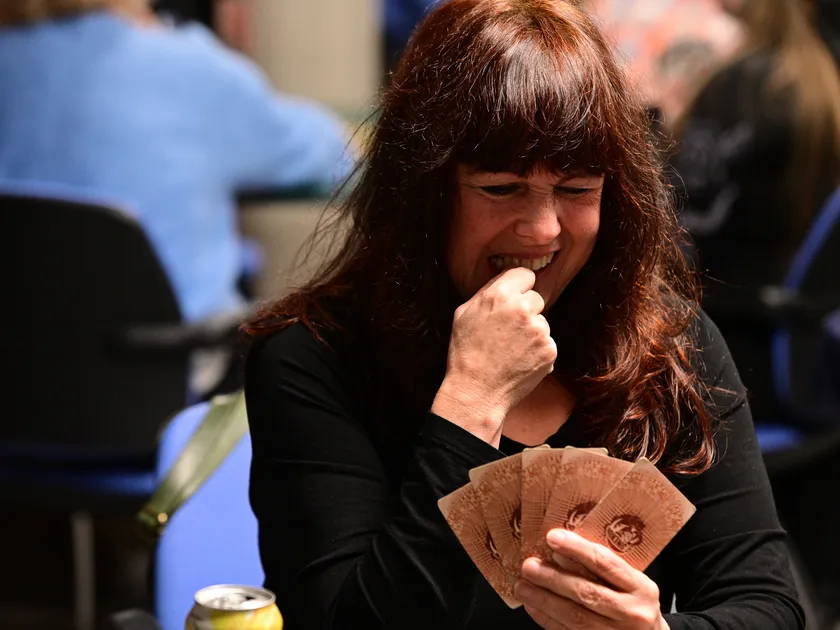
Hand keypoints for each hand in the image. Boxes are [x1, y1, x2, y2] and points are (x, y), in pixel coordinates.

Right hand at [431, 268, 555, 444]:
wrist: (477, 392)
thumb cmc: (466, 353)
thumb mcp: (464, 314)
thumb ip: (487, 292)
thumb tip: (506, 280)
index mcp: (500, 296)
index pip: (525, 274)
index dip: (519, 286)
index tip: (515, 297)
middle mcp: (523, 309)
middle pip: (536, 298)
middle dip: (526, 310)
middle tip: (508, 331)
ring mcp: (539, 331)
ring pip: (542, 322)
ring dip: (531, 333)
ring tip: (511, 350)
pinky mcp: (550, 351)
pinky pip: (547, 343)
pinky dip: (537, 352)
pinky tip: (520, 361)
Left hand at [514, 529, 668, 629]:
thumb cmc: (635, 603)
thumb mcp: (629, 582)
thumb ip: (600, 567)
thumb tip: (558, 551)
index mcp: (641, 588)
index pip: (605, 563)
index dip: (576, 549)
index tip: (552, 536)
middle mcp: (632, 613)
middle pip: (587, 592)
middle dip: (553, 578)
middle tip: (528, 565)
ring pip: (575, 617)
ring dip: (544, 600)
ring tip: (522, 587)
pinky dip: (548, 619)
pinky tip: (532, 607)